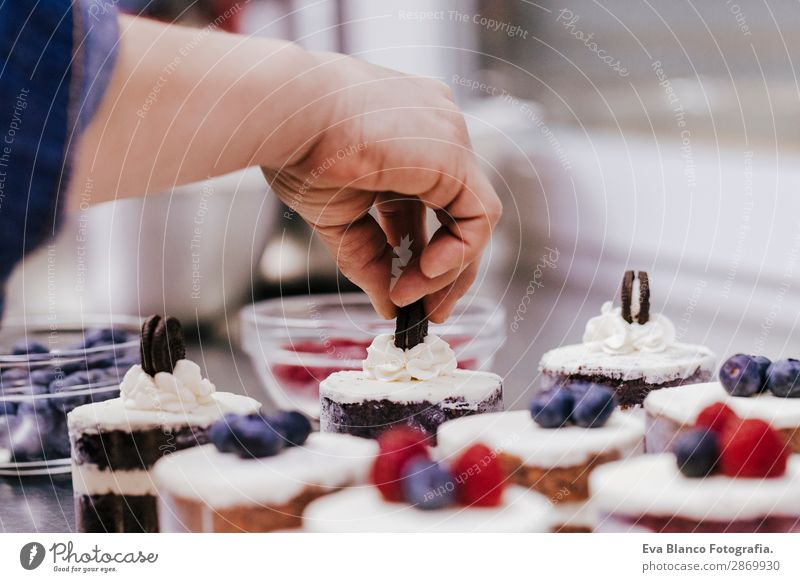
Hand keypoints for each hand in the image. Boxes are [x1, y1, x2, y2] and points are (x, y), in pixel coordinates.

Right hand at [263, 52, 501, 322]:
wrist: (288, 115)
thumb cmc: (297, 148)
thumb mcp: (339, 217)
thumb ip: (369, 259)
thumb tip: (389, 306)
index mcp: (407, 138)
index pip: (431, 204)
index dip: (424, 252)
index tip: (407, 293)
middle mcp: (436, 133)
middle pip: (457, 214)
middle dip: (446, 271)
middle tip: (430, 313)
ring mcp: (449, 139)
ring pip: (471, 219)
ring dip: (446, 271)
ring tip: (411, 297)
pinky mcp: (455, 155)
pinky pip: (479, 217)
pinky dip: (460, 253)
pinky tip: (427, 272)